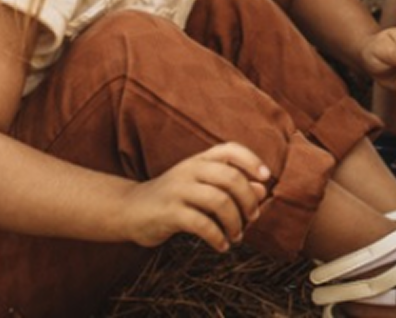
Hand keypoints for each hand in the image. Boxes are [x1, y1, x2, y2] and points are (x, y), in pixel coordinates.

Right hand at [121, 142, 270, 251]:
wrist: (129, 210)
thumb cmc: (174, 198)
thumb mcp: (201, 186)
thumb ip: (230, 186)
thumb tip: (261, 189)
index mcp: (199, 159)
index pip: (230, 149)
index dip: (252, 160)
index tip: (266, 178)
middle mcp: (189, 169)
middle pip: (231, 178)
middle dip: (248, 201)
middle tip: (252, 218)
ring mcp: (178, 190)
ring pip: (219, 202)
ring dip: (235, 223)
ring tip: (236, 236)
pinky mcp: (168, 212)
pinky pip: (202, 224)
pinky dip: (217, 237)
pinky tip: (221, 246)